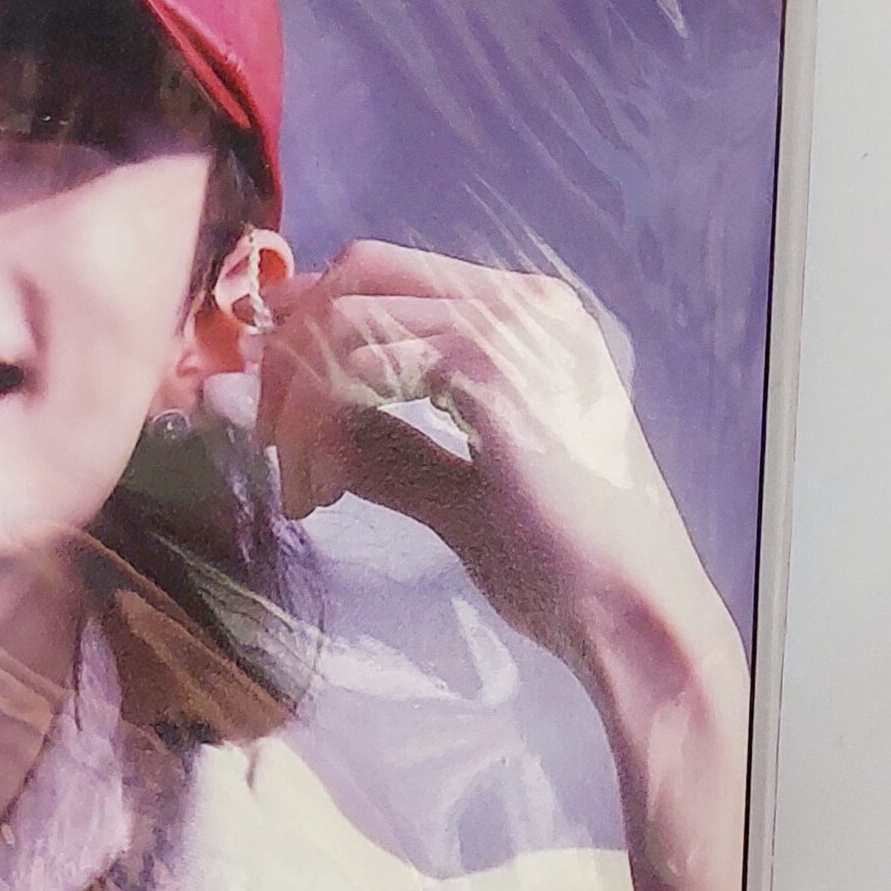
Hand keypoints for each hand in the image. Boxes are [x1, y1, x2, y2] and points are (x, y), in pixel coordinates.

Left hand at [256, 241, 750, 890]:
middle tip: (269, 447)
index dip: (305, 324)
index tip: (263, 397)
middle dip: (288, 357)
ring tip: (300, 494)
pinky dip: (317, 428)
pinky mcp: (492, 369)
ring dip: (297, 408)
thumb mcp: (450, 489)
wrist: (627, 614)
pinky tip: (319, 498)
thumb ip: (377, 445)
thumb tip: (284, 418)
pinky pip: (360, 366)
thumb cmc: (558, 565)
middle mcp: (522, 302)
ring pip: (346, 320)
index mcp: (523, 319)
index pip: (383, 276)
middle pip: (356, 277)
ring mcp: (512, 327)